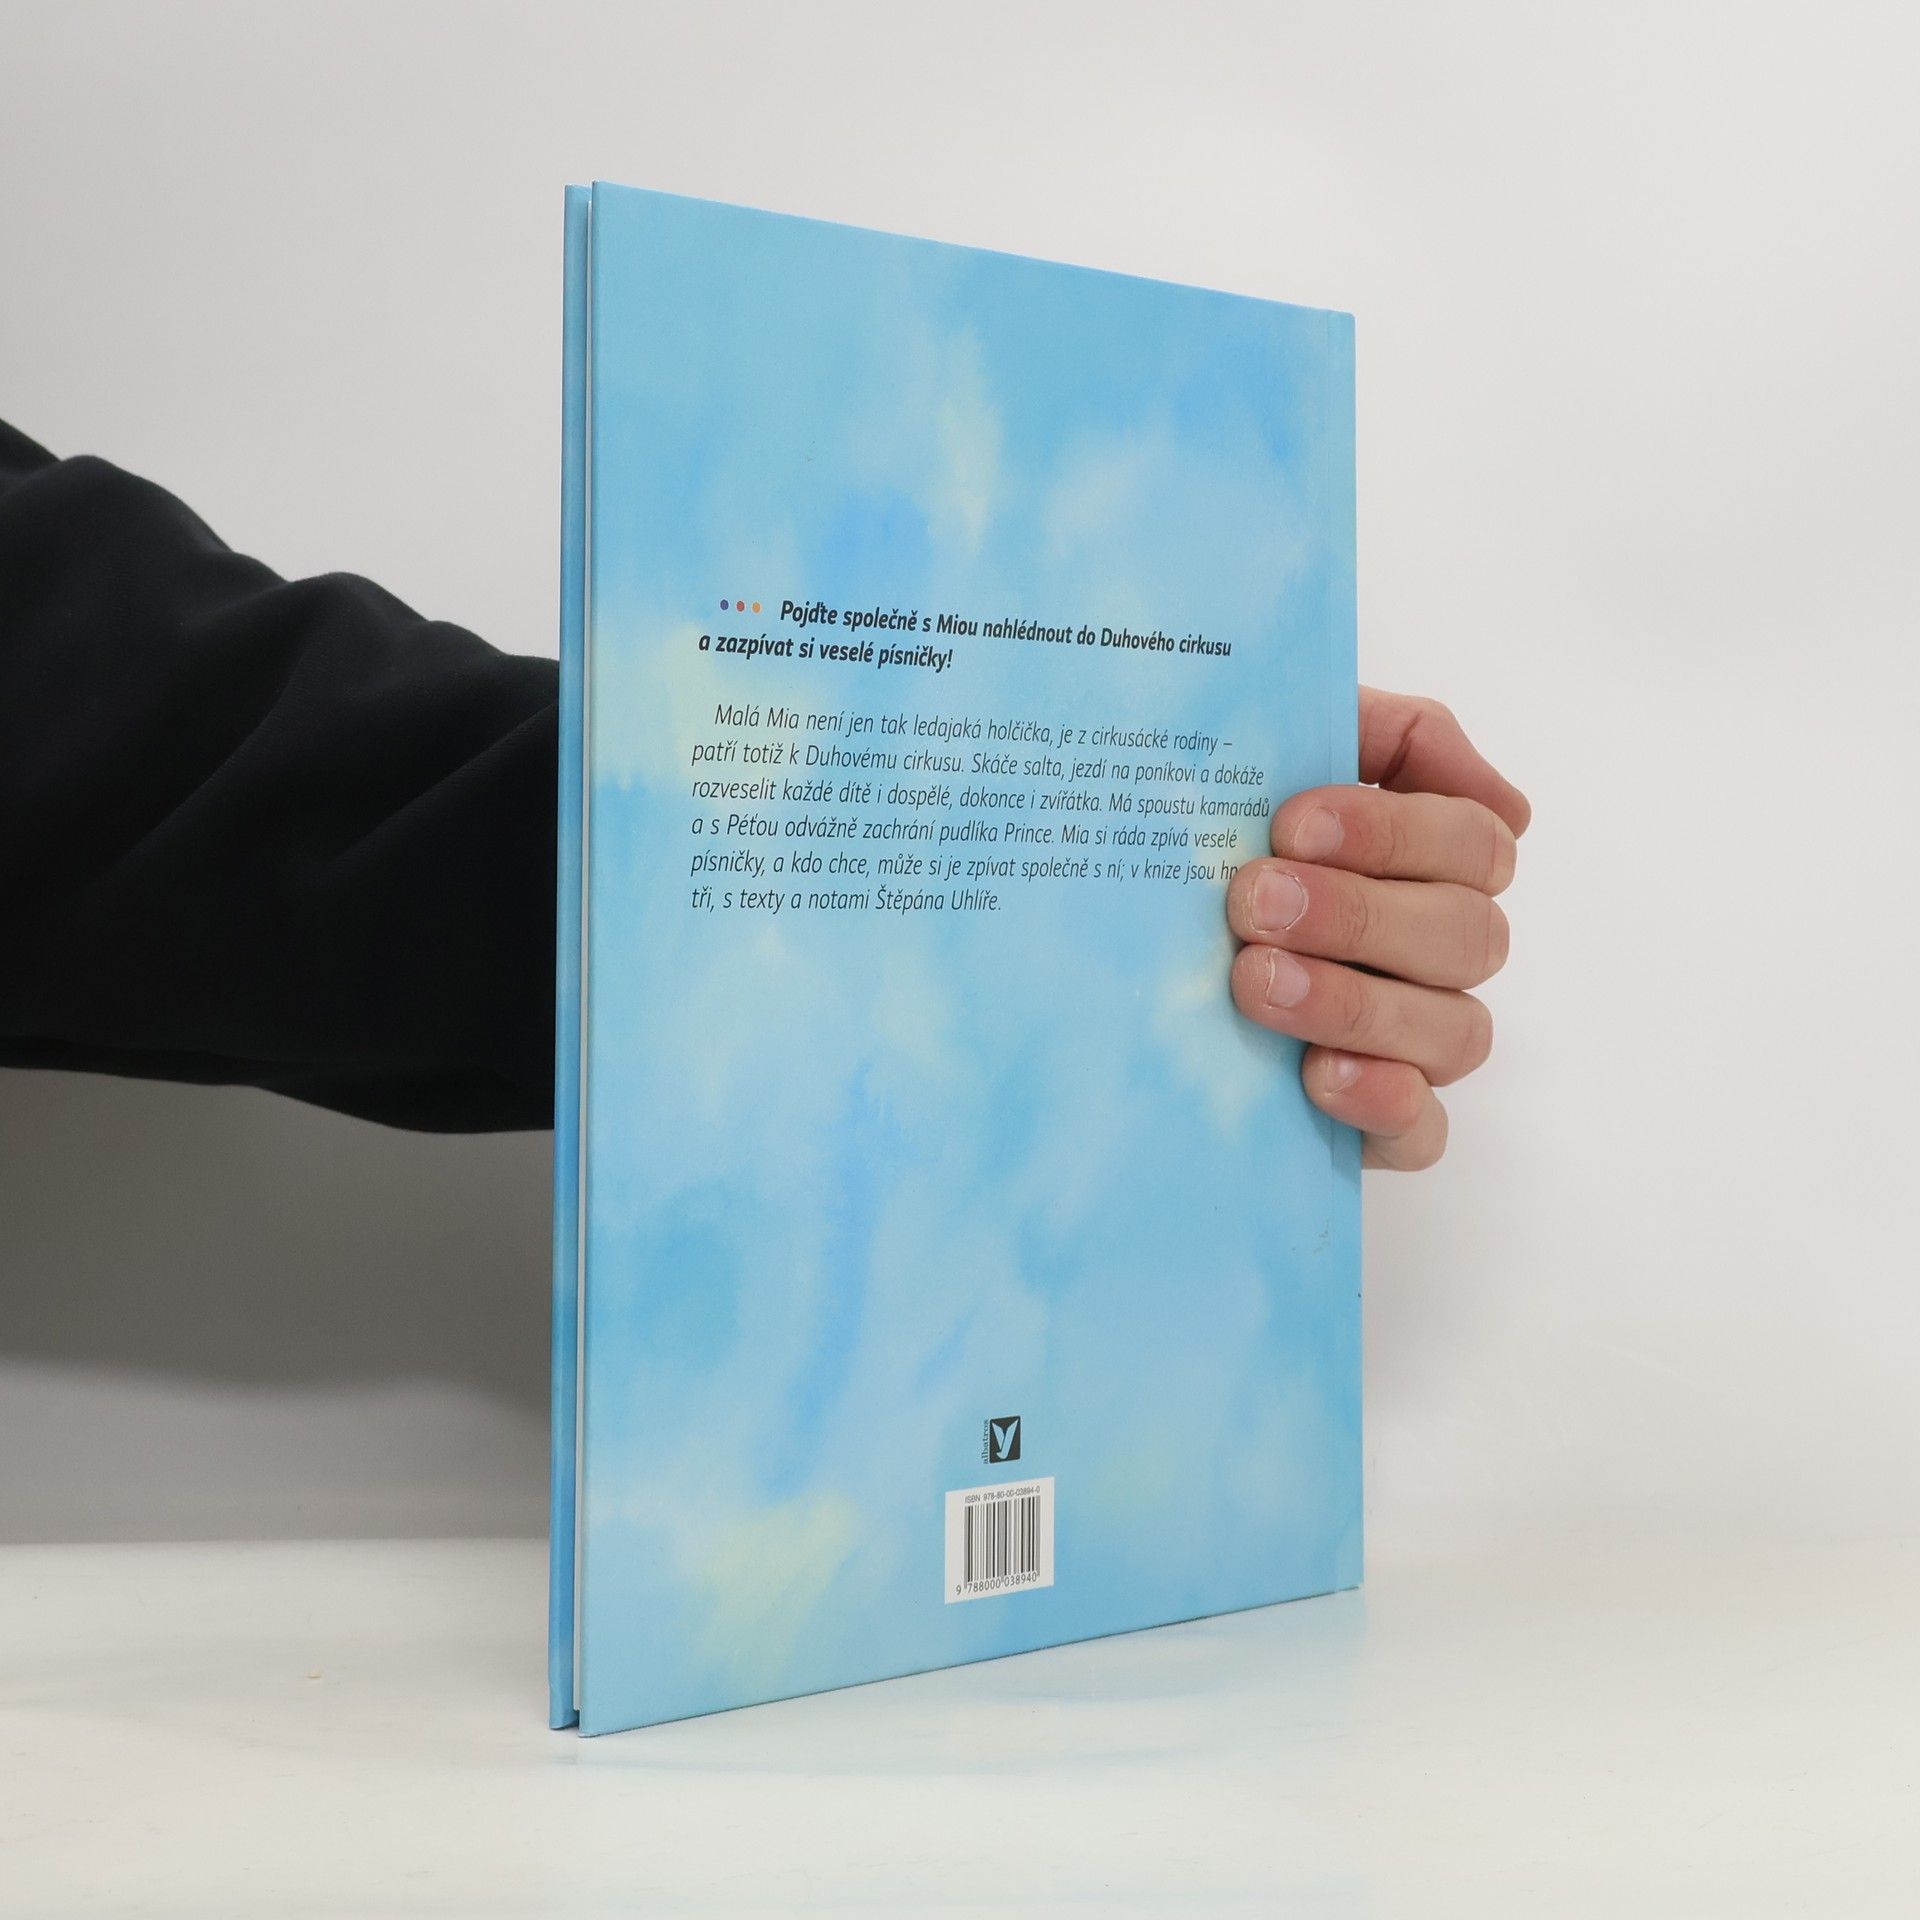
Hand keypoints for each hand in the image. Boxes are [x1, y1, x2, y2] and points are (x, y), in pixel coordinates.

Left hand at [1227, 689, 1530, 1169]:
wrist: (1122, 942)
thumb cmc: (1217, 833)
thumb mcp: (1271, 750)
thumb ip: (1378, 729)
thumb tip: (1490, 788)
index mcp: (1434, 859)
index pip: (1473, 842)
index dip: (1394, 831)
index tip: (1291, 824)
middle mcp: (1439, 951)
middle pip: (1467, 936)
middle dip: (1359, 915)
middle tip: (1253, 902)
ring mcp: (1418, 1042)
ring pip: (1454, 1031)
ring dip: (1355, 1002)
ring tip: (1254, 982)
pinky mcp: (1380, 1122)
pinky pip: (1423, 1130)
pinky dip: (1382, 1102)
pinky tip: (1316, 1074)